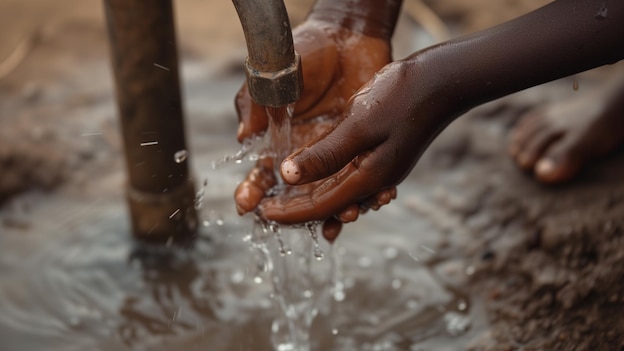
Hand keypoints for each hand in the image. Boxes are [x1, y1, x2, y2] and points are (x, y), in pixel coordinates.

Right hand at [234, 19, 392, 240]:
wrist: (348, 36)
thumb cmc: (305, 52)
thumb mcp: (274, 76)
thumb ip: (256, 103)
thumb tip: (244, 136)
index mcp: (280, 140)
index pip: (263, 175)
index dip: (254, 192)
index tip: (248, 206)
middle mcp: (306, 153)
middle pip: (299, 195)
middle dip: (299, 213)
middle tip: (301, 223)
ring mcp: (335, 152)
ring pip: (334, 193)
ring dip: (337, 209)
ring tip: (345, 216)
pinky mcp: (362, 147)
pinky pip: (365, 177)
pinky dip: (369, 192)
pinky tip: (374, 200)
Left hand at [257, 59, 453, 228]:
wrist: (443, 79)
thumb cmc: (402, 97)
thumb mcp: (358, 125)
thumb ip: (325, 154)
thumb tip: (288, 176)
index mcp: (368, 178)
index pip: (321, 207)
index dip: (289, 212)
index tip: (261, 212)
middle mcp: (375, 180)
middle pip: (329, 205)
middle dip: (296, 210)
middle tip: (266, 209)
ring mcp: (381, 169)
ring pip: (338, 193)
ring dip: (311, 200)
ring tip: (284, 200)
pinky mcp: (383, 155)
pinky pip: (349, 178)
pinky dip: (328, 183)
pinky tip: (315, 180)